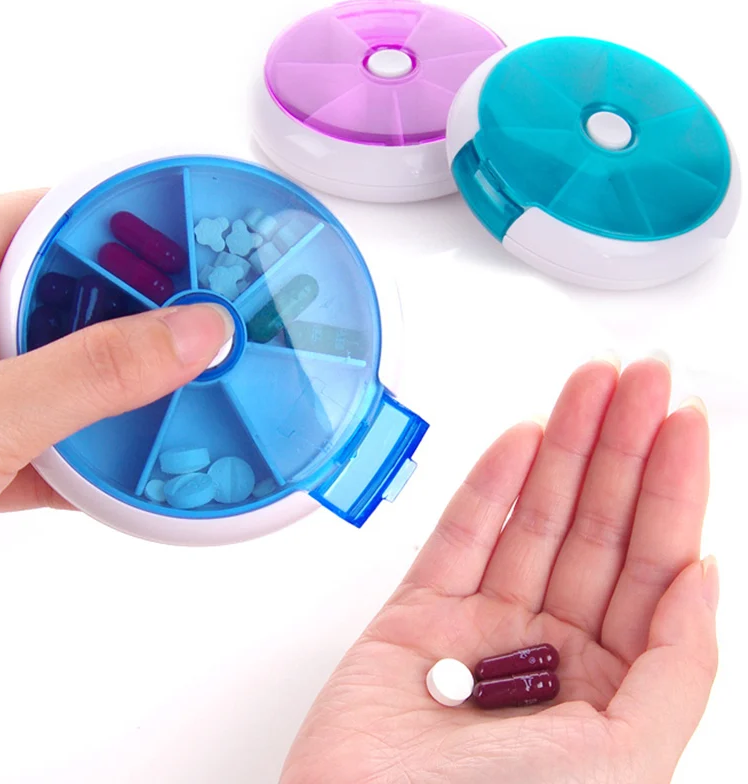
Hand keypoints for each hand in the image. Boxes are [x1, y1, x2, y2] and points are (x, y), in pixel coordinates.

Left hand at [0, 192, 232, 537]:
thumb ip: (95, 372)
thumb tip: (197, 334)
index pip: (57, 217)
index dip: (133, 225)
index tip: (201, 246)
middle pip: (81, 295)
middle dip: (149, 317)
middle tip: (215, 327)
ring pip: (79, 367)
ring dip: (132, 390)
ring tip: (197, 391)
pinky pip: (68, 430)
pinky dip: (107, 451)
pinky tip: (146, 466)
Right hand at [282, 358, 715, 783]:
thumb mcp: (624, 760)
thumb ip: (676, 667)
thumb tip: (704, 573)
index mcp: (607, 686)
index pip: (653, 565)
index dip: (671, 487)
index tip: (681, 421)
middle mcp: (549, 648)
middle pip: (596, 527)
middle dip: (619, 446)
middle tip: (637, 376)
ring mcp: (482, 626)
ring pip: (533, 516)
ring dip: (562, 446)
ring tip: (588, 385)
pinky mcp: (418, 616)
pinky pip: (460, 535)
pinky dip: (490, 484)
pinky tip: (522, 438)